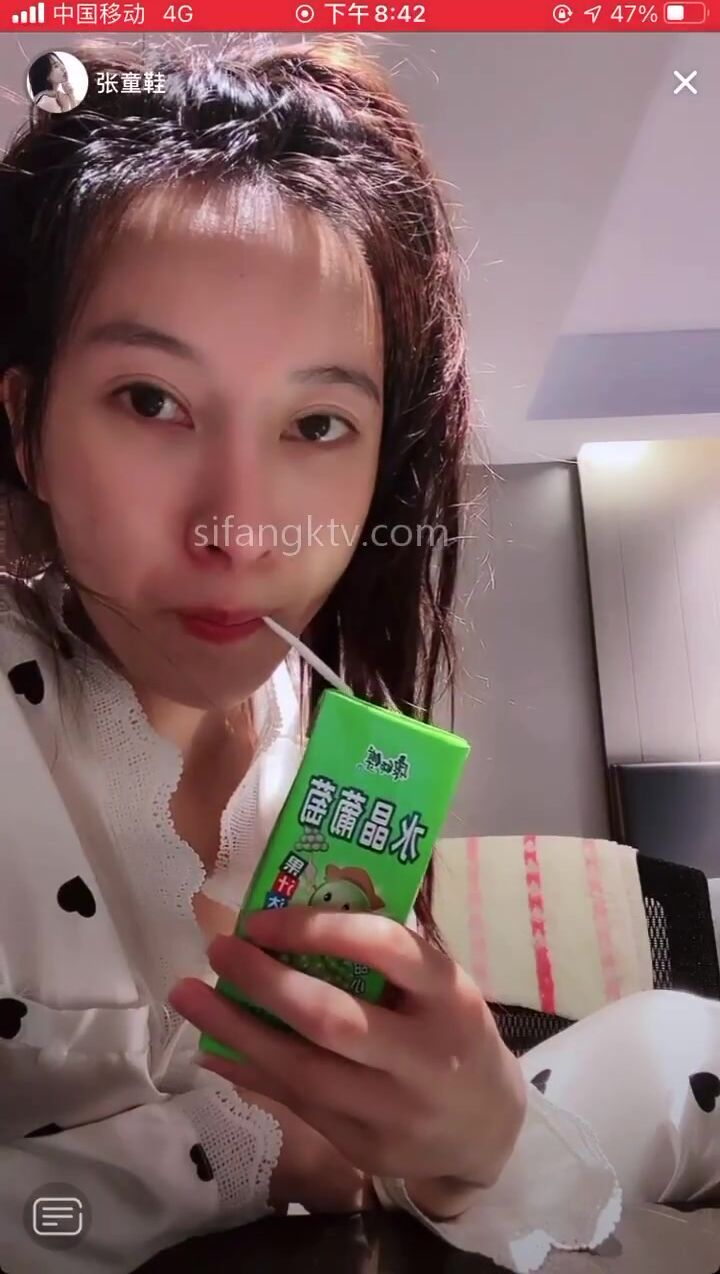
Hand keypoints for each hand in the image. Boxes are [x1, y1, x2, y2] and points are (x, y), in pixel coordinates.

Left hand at [169, 909, 526, 1214]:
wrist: (487, 1132)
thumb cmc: (453, 1031)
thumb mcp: (442, 987)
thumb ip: (388, 957)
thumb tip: (300, 905)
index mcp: (450, 997)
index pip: (386, 949)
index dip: (320, 928)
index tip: (263, 919)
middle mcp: (426, 1055)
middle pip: (334, 1019)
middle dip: (266, 983)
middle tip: (218, 949)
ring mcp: (395, 1110)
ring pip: (303, 1071)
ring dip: (238, 1032)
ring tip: (188, 997)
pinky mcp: (366, 1147)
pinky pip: (297, 1104)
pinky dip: (250, 1071)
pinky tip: (212, 1046)